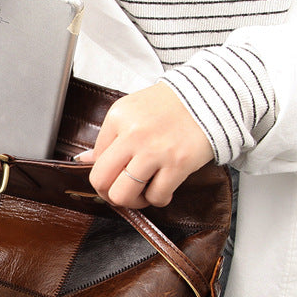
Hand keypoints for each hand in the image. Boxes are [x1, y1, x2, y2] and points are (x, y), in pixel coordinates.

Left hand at [75, 82, 214, 208]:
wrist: (211, 96)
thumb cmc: (171, 105)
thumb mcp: (131, 111)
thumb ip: (109, 137)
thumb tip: (85, 159)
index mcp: (117, 118)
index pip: (94, 160)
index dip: (105, 173)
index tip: (115, 176)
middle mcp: (132, 134)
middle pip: (101, 181)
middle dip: (109, 194)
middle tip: (122, 192)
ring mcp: (154, 150)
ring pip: (123, 195)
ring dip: (133, 201)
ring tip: (143, 192)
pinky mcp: (177, 163)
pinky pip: (156, 197)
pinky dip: (158, 199)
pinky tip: (163, 188)